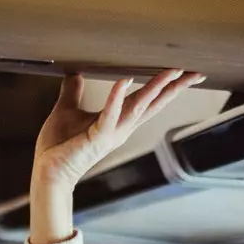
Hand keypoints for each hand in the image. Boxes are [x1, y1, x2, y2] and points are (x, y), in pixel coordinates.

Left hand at [31, 70, 205, 196]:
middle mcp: (121, 128)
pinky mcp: (97, 137)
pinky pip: (110, 115)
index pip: (147, 100)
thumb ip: (73, 91)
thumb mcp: (67, 110)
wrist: (47, 171)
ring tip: (171, 72)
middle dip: (175, 88)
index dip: (166, 86)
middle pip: (154, 104)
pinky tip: (125, 80)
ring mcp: (111, 133)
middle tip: (196, 73)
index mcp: (117, 121)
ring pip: (139, 107)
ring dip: (155, 89)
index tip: (184, 73)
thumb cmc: (58, 146)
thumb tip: (74, 72)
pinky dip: (117, 98)